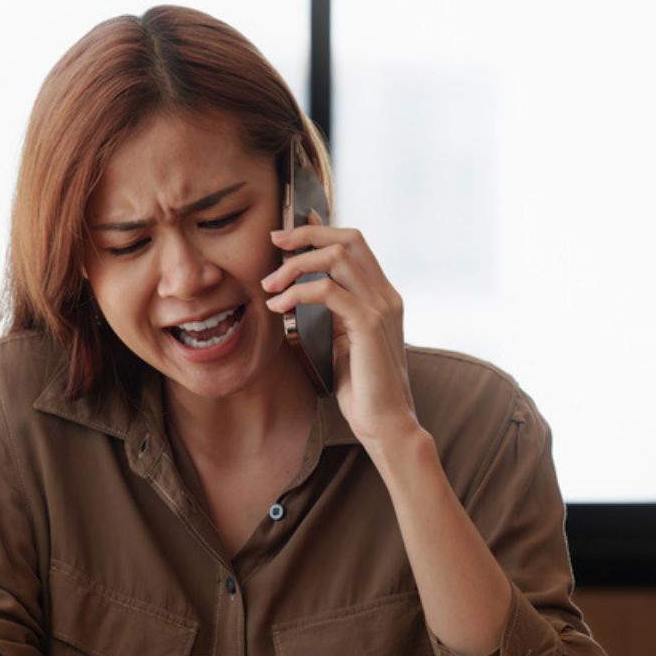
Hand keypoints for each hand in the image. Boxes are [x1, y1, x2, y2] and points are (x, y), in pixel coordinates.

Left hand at [263, 216, 420, 450]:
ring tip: (269, 285)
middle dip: (307, 234)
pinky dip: (298, 293)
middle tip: (275, 243)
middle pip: (349, 238)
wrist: (386, 424)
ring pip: (337, 257)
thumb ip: (330, 317)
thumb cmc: (362, 390)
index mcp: (381, 296)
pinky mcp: (370, 325)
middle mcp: (386, 295)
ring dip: (296, 265)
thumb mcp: (341, 344)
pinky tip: (279, 307)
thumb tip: (298, 298)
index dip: (320, 231)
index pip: (354, 245)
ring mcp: (381, 307)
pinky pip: (329, 291)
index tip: (286, 234)